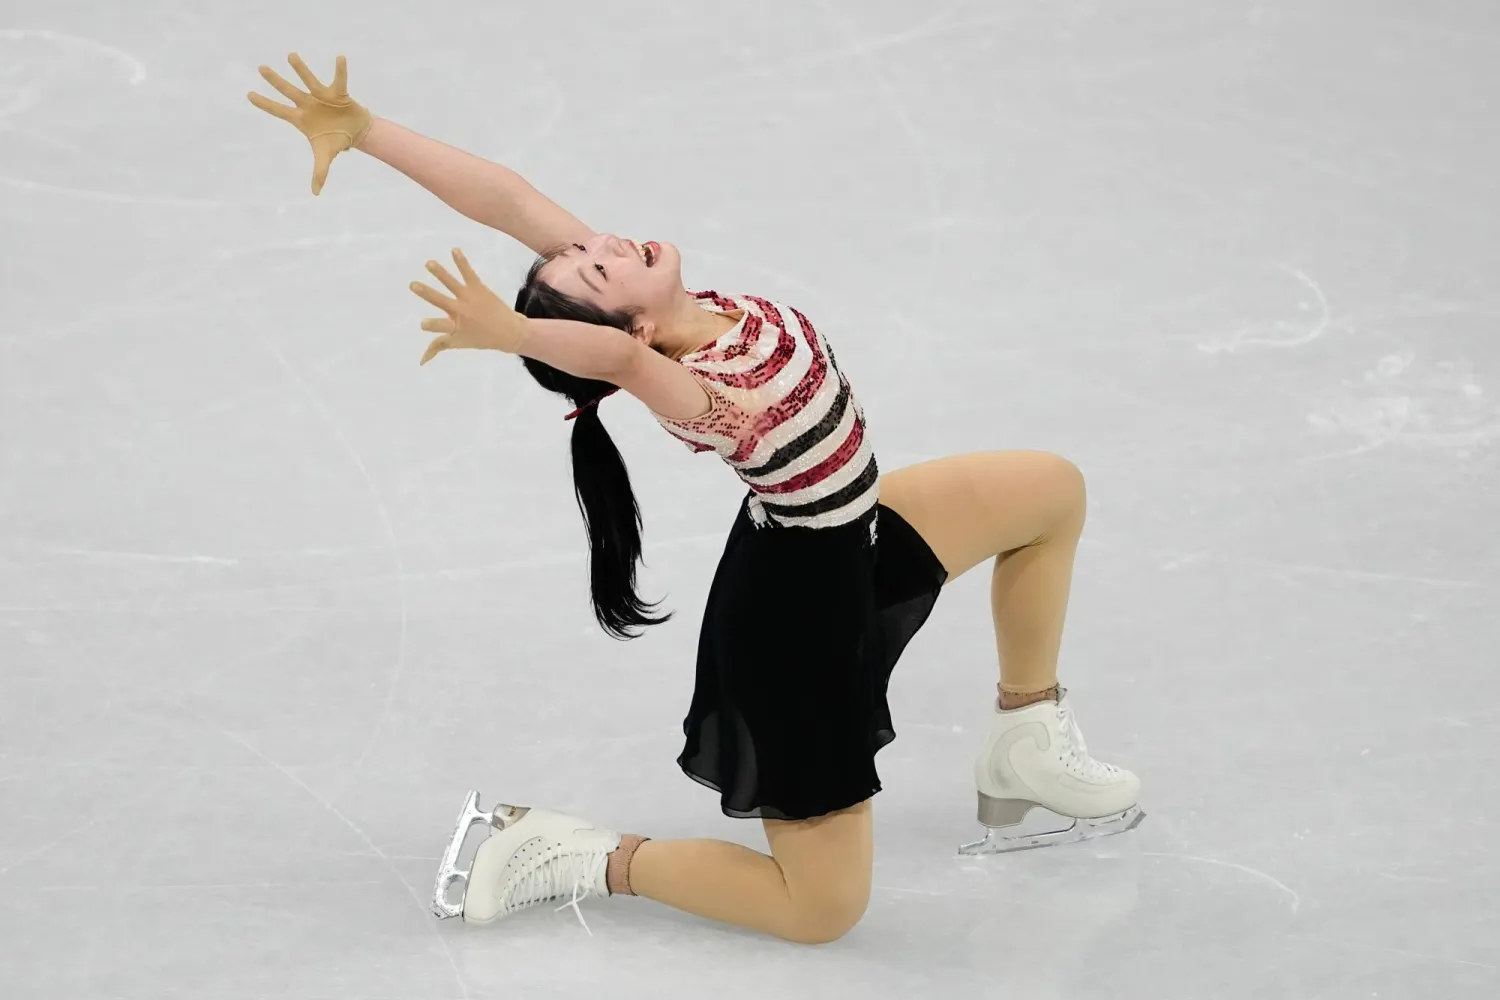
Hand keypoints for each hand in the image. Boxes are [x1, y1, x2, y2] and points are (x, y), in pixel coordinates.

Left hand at [248, 53, 371, 194]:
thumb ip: (319, 173)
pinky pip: (340, 79)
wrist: (355, 132)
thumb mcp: (325, 157)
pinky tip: (340, 58)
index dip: (265, 104)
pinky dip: (341, 70)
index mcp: (301, 119)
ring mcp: (321, 96)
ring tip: (290, 56)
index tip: (249, 95)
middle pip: (288, 91)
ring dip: (300, 69)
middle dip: (275, 81)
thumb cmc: (335, 141)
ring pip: (308, 80)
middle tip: (260, 68)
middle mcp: (308, 104)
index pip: (279, 111)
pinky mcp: (338, 93)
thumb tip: (315, 193)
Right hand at [410, 250, 528, 363]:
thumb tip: (421, 361)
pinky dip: (461, 261)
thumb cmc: (481, 338)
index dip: (431, 326)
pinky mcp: (478, 287)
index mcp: (455, 326)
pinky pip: (468, 272)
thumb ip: (438, 347)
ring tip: (429, 263)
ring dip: (440, 272)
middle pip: (440, 301)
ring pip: (452, 283)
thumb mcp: (458, 343)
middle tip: (413, 285)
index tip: (424, 324)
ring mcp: (469, 297)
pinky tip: (454, 250)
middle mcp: (461, 311)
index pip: (438, 326)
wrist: (509, 331)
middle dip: (426, 293)